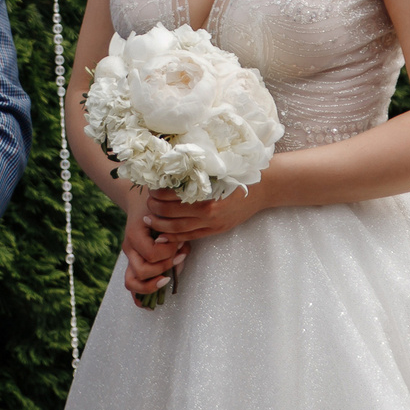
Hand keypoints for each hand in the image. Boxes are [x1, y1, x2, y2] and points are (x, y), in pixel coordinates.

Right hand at [120, 207, 182, 297]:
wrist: (141, 202)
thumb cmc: (157, 207)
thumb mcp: (164, 213)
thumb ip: (172, 231)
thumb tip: (181, 249)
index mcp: (134, 234)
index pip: (151, 254)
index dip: (168, 253)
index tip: (180, 243)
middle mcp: (129, 249)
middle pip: (142, 271)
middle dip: (164, 268)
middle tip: (178, 259)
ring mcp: (129, 258)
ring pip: (132, 282)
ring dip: (151, 286)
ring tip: (166, 281)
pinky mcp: (133, 264)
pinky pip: (132, 285)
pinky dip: (140, 296)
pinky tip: (149, 305)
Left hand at [144, 185, 272, 252]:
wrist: (262, 188)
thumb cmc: (237, 174)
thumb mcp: (215, 171)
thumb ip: (194, 175)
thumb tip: (168, 174)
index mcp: (205, 192)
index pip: (172, 195)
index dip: (157, 193)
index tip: (150, 188)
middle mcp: (207, 210)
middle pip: (170, 213)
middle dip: (154, 208)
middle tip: (147, 202)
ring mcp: (212, 223)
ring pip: (177, 228)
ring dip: (159, 224)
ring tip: (149, 218)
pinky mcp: (216, 230)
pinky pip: (190, 237)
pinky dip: (173, 238)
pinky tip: (163, 235)